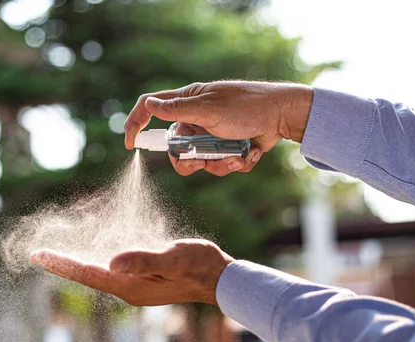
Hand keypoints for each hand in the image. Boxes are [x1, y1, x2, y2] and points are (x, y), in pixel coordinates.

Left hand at [30, 239, 233, 305]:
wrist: (218, 277)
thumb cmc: (198, 266)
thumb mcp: (172, 259)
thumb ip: (144, 261)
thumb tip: (111, 263)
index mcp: (130, 285)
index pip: (88, 273)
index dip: (62, 263)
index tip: (38, 254)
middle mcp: (128, 287)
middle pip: (87, 274)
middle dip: (63, 264)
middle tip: (38, 254)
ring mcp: (134, 284)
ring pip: (97, 271)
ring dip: (76, 262)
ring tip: (56, 255)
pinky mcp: (142, 278)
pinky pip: (111, 269)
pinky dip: (95, 259)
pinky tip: (89, 253)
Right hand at [124, 81, 312, 175]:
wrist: (282, 116)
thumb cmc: (246, 106)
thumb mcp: (209, 109)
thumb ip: (177, 111)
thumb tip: (148, 105)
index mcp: (186, 103)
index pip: (151, 109)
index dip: (136, 124)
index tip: (131, 144)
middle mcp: (195, 119)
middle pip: (175, 149)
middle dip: (189, 160)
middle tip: (201, 160)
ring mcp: (211, 135)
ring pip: (200, 163)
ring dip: (219, 164)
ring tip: (236, 156)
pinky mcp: (227, 148)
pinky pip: (221, 165)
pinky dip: (235, 163)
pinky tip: (250, 152)